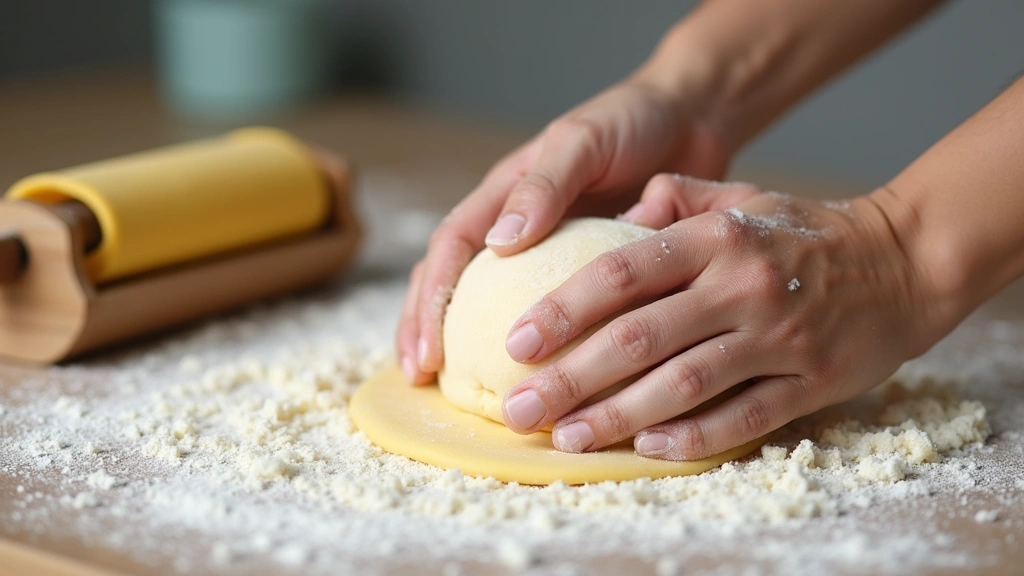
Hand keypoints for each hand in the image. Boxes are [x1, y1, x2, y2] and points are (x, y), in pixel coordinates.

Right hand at [397, 77, 731, 384]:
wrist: (688, 119)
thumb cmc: (630, 121)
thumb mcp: (584, 141)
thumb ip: (545, 184)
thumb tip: (500, 241)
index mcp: (504, 192)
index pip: (450, 247)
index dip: (430, 300)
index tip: (427, 353)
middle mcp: (515, 226)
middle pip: (453, 279)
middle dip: (426, 327)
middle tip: (420, 377)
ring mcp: (548, 250)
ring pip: (492, 300)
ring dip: (467, 342)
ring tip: (453, 388)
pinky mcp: (587, 270)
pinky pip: (554, 310)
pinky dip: (538, 344)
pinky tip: (538, 379)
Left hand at [500, 176, 928, 459]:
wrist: (904, 261)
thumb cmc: (804, 231)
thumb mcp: (743, 196)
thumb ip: (678, 196)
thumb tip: (624, 203)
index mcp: (716, 237)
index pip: (622, 272)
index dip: (563, 308)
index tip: (516, 340)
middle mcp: (741, 286)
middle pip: (638, 338)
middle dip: (570, 377)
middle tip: (520, 408)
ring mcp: (777, 338)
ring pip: (682, 385)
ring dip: (617, 416)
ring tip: (565, 436)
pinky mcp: (810, 381)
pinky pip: (742, 416)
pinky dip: (693, 436)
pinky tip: (646, 447)